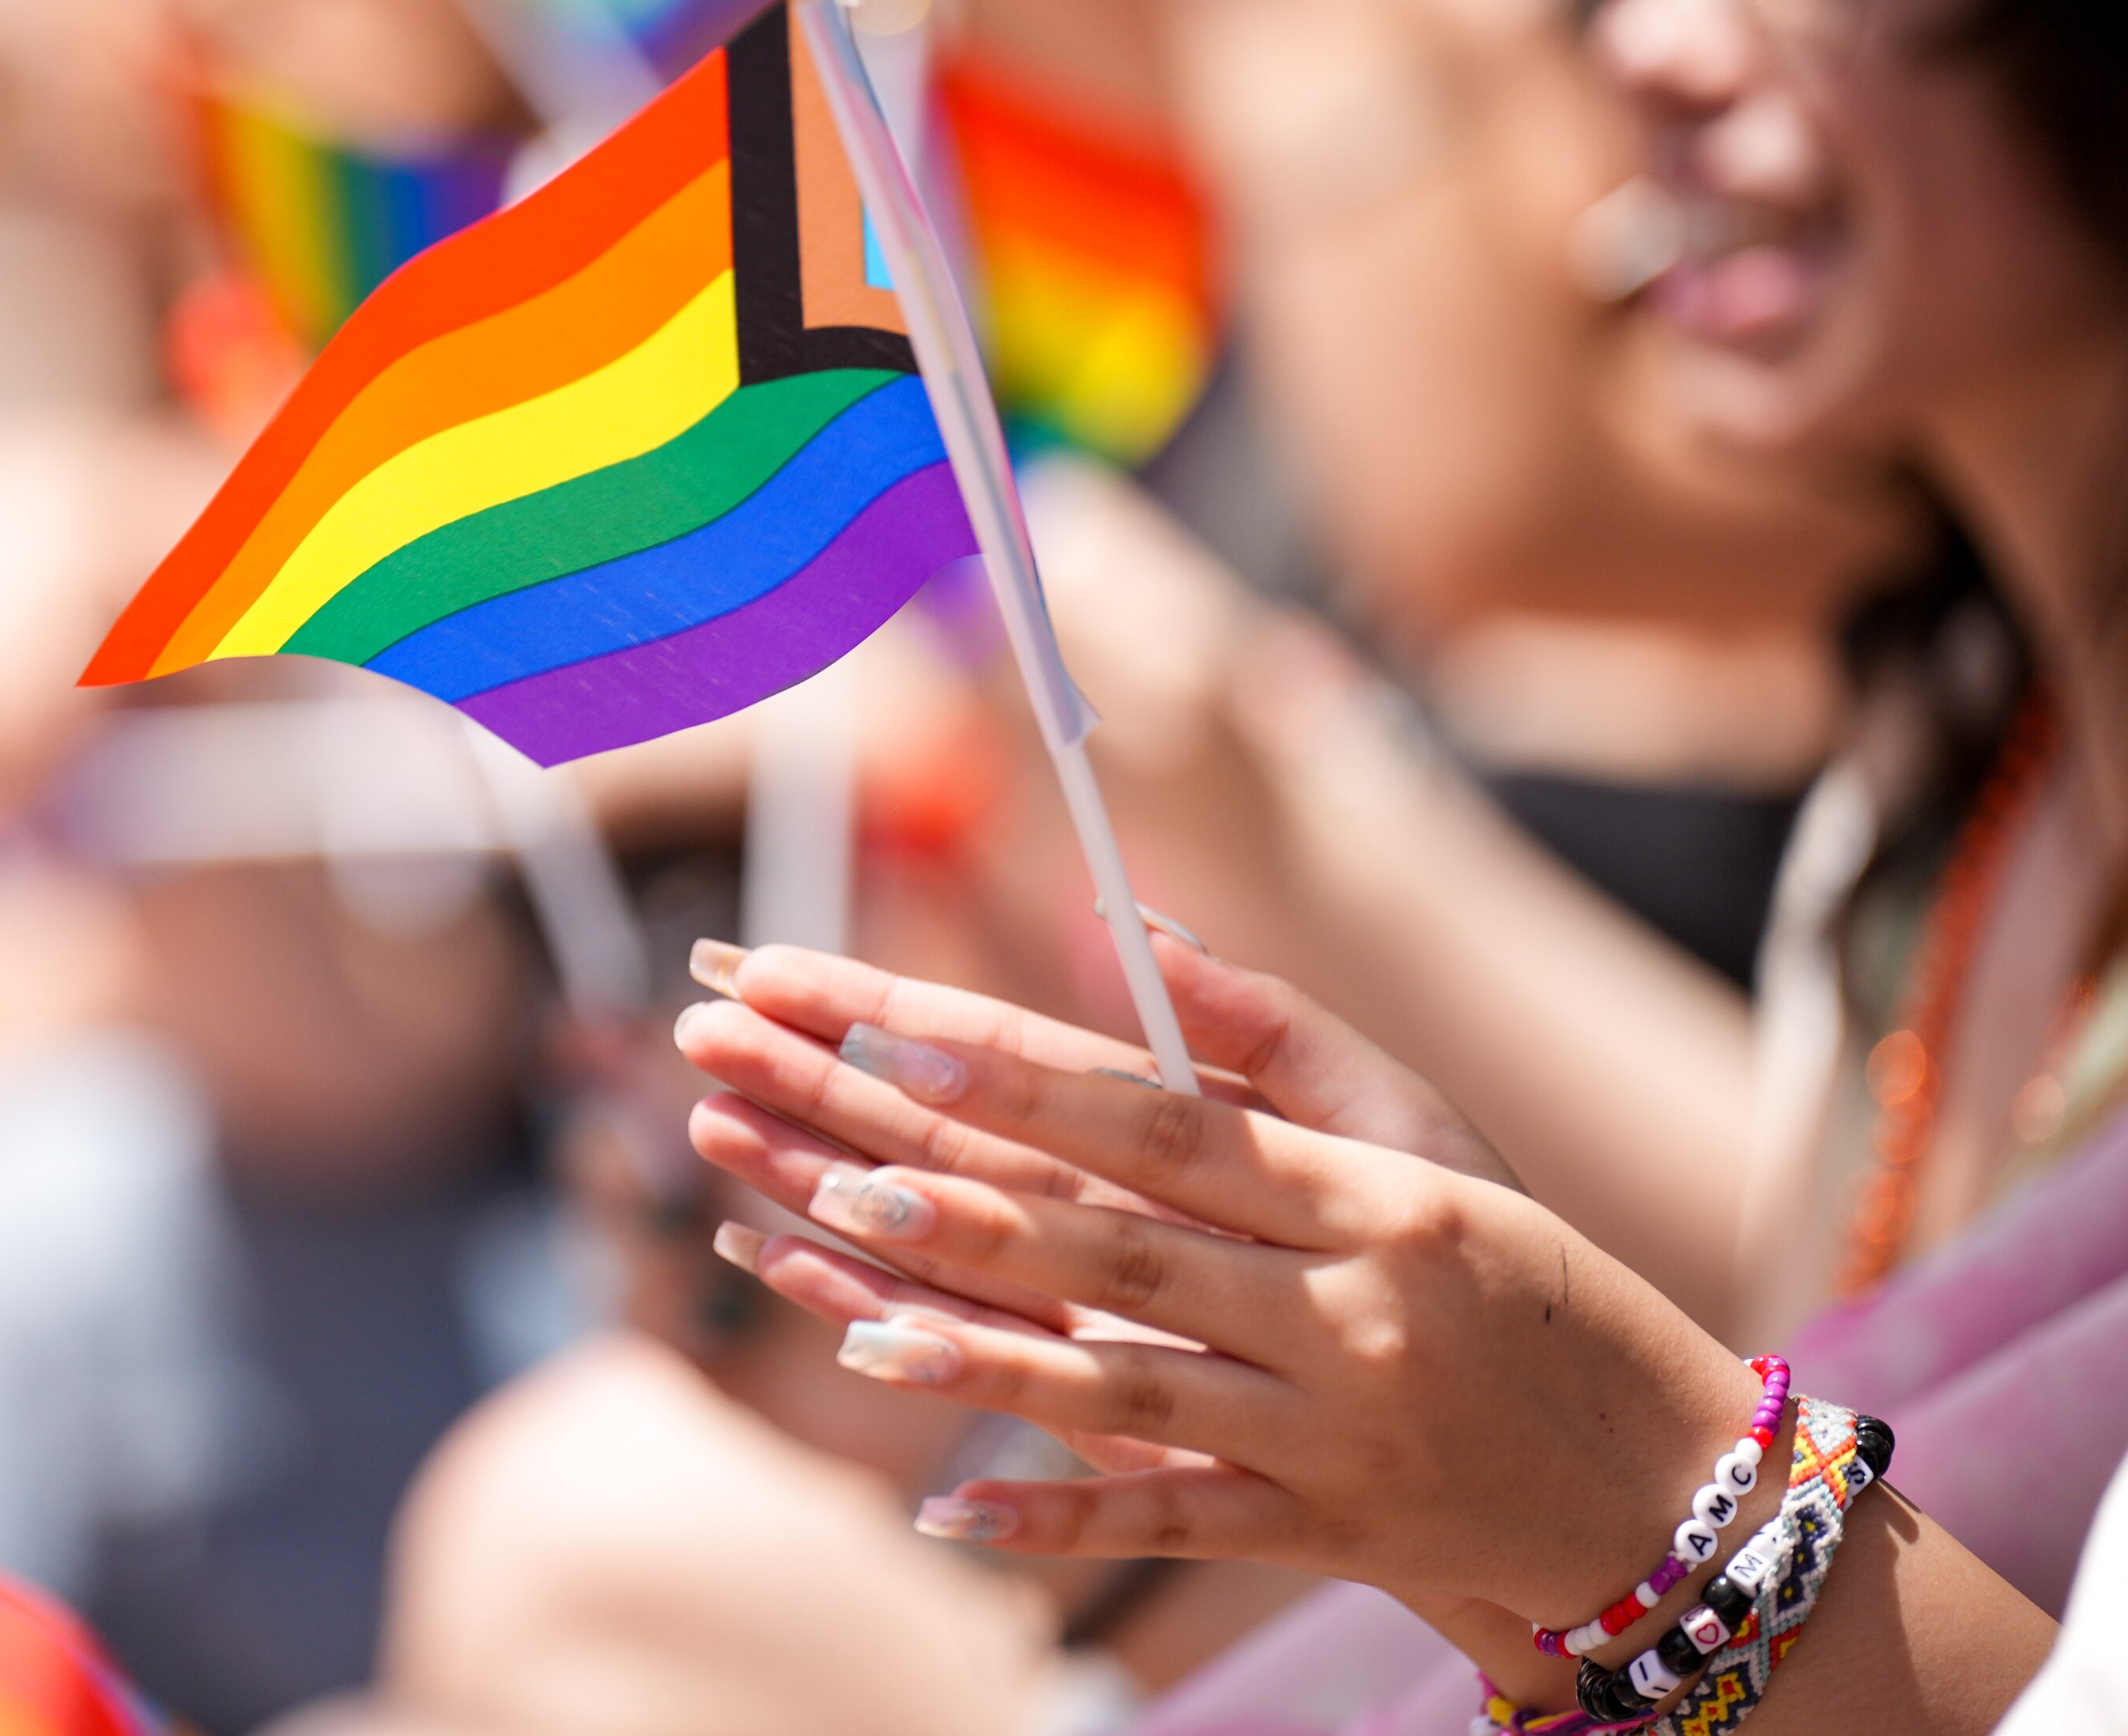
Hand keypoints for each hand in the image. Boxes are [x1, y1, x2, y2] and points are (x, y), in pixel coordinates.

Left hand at [675, 936, 1759, 1630]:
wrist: (1650, 1478)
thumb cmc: (1509, 1270)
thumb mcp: (1417, 1131)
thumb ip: (1269, 1037)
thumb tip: (1123, 931)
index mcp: (1359, 1192)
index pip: (1158, 1121)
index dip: (1022, 1079)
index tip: (887, 1029)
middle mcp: (1335, 1309)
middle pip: (1112, 1244)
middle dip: (951, 1189)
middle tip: (814, 1143)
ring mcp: (1320, 1434)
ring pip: (1125, 1388)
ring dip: (979, 1350)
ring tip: (846, 1314)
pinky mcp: (1309, 1534)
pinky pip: (1171, 1526)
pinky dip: (1061, 1518)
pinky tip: (944, 1503)